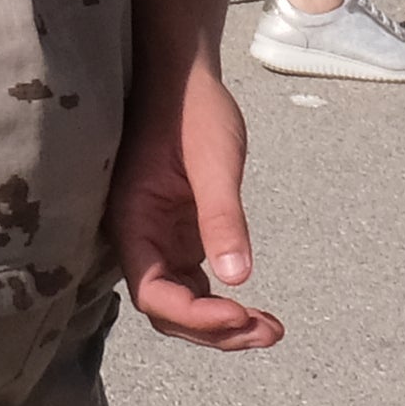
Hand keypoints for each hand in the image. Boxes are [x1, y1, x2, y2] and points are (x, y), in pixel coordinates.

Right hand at [112, 42, 285, 351]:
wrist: (184, 73)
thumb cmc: (192, 109)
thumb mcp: (213, 162)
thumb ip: (221, 220)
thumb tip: (237, 280)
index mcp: (133, 222)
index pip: (156, 295)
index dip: (196, 317)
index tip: (241, 314)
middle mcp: (140, 238)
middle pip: (169, 309)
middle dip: (215, 330)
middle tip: (267, 332)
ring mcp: (159, 238)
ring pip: (183, 302)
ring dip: (223, 324)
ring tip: (271, 329)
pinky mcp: (179, 232)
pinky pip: (195, 283)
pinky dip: (224, 301)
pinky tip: (254, 307)